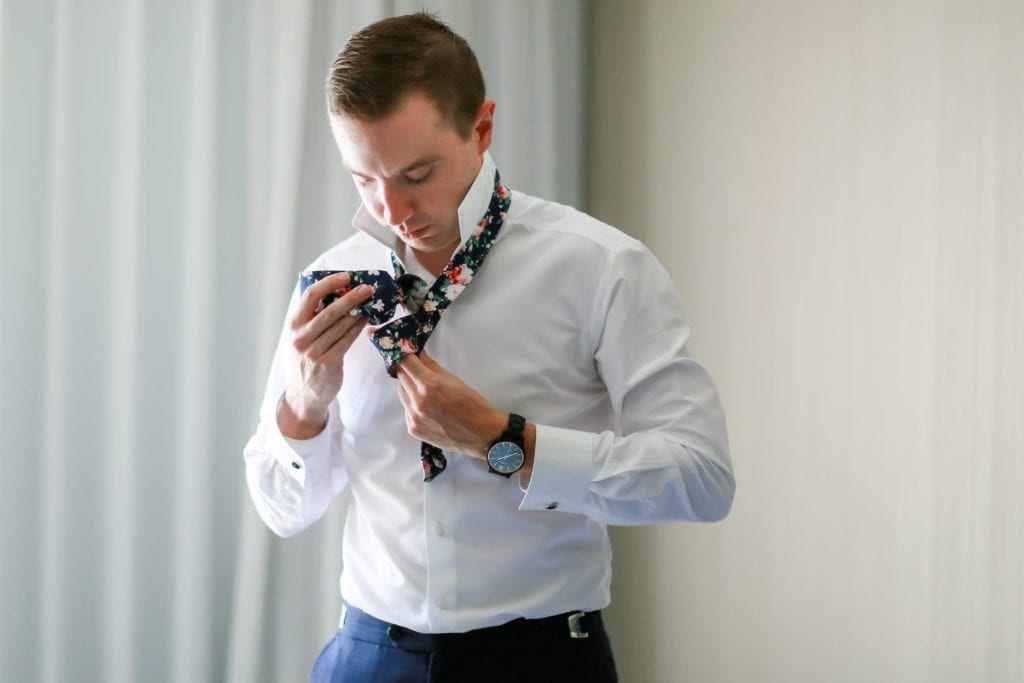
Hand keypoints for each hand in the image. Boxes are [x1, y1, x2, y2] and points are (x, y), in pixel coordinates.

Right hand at [280, 272, 372, 437]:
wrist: (304, 394)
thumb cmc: (306, 360)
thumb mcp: (302, 337)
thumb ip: (313, 318)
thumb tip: (339, 293)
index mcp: (294, 325)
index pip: (309, 296)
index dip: (329, 283)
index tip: (346, 277)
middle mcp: (301, 337)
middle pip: (329, 310)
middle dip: (351, 297)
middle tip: (368, 288)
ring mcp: (314, 351)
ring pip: (341, 325)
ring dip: (359, 312)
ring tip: (372, 302)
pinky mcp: (328, 363)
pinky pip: (347, 340)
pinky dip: (358, 328)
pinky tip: (367, 320)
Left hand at [395, 350, 506, 459]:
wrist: (482, 434)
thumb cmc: (473, 405)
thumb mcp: (454, 380)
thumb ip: (432, 367)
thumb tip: (419, 355)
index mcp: (429, 386)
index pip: (405, 362)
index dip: (407, 355)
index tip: (410, 353)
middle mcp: (417, 402)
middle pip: (401, 377)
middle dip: (409, 371)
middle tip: (420, 370)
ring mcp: (414, 417)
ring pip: (402, 393)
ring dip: (410, 388)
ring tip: (427, 392)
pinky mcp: (413, 429)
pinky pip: (406, 410)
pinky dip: (413, 405)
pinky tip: (429, 408)